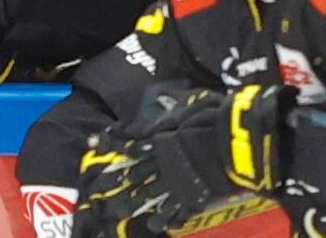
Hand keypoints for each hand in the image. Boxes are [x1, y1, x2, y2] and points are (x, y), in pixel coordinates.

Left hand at [74, 85, 290, 232]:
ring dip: (134, 204)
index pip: (128, 141)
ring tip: (120, 212)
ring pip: (149, 195)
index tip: (92, 143)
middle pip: (133, 173)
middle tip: (97, 190)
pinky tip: (156, 226)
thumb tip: (162, 101)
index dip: (109, 142)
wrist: (233, 143)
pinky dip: (165, 220)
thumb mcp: (187, 108)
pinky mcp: (192, 198)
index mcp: (158, 139)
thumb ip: (171, 110)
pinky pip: (175, 211)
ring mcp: (175, 182)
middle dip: (115, 182)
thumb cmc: (211, 120)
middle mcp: (160, 162)